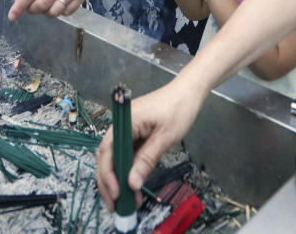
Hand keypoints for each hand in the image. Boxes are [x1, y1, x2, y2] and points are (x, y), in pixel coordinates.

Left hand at [8, 0, 99, 19]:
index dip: (20, 5)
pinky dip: (60, 12)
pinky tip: (59, 4)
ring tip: (46, 6)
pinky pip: (67, 12)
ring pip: (54, 12)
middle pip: (41, 4)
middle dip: (32, 10)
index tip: (12, 15)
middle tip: (31, 8)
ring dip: (46, 13)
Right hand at [96, 78, 204, 211]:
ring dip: (118, 178)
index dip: (108, 175)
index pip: (107, 151)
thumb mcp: (165, 136)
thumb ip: (147, 159)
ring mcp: (127, 129)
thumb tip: (132, 184)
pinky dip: (128, 169)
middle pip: (106, 156)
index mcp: (125, 121)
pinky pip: (126, 153)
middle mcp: (122, 125)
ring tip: (126, 199)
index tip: (117, 193)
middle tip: (116, 204)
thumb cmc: (179, 109)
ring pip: (116, 157)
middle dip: (108, 181)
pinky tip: (133, 184)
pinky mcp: (135, 132)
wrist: (189, 90)